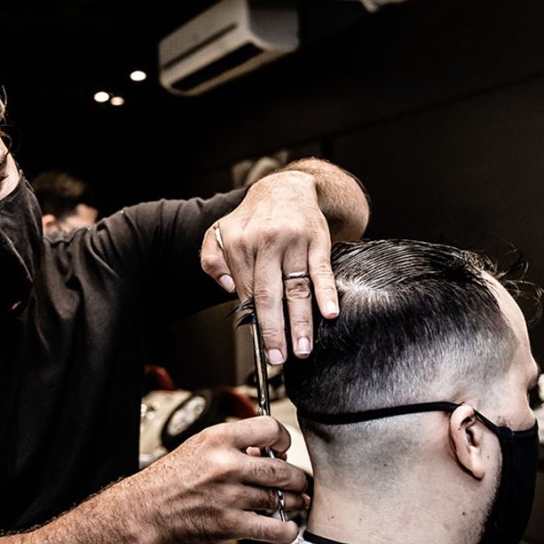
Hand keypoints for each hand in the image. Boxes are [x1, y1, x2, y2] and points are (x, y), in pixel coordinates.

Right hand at [130, 416, 309, 543]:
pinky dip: (287, 529)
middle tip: (296, 480)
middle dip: (296, 477)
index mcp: (218, 440)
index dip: (283, 439)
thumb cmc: (170, 478)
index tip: (283, 448)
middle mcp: (226, 466)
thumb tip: (268, 452)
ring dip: (294, 502)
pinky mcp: (230, 524)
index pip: (269, 429)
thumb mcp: (200, 445)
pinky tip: (287, 526)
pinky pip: (273, 528)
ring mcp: (229, 496)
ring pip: (280, 498)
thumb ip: (235, 445)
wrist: (148, 508)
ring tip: (295, 501)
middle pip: (282, 469)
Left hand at [201, 169, 338, 363]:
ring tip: (303, 348)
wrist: (286, 186)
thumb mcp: (220, 233)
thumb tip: (229, 290)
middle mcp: (265, 242)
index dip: (254, 321)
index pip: (247, 292)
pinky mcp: (317, 240)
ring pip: (297, 288)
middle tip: (279, 357)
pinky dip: (327, 292)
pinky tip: (330, 313)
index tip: (261, 346)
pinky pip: (322, 270)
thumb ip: (212, 261)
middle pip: (269, 295)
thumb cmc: (253, 218)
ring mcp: (293, 241)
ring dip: (301, 322)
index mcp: (239, 244)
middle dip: (274, 330)